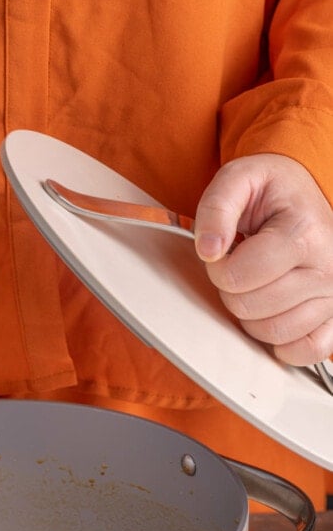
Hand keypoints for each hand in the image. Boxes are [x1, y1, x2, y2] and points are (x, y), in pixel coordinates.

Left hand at [194, 154, 332, 364]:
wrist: (304, 195)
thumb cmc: (272, 191)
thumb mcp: (238, 179)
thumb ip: (217, 209)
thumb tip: (209, 250)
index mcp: (304, 233)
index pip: (238, 277)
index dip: (219, 267)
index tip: (227, 249)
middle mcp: (328, 268)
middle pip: (250, 307)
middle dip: (232, 289)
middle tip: (242, 266)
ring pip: (273, 332)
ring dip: (252, 314)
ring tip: (259, 283)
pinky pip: (306, 350)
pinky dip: (283, 341)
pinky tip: (274, 313)